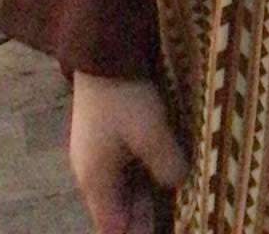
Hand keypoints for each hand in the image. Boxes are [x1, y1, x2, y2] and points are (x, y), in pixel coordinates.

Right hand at [69, 72, 189, 233]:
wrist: (103, 52)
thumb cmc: (124, 98)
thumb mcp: (152, 134)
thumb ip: (167, 166)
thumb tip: (178, 182)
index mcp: (96, 181)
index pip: (111, 226)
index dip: (134, 233)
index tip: (157, 232)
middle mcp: (91, 172)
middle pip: (115, 209)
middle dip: (140, 219)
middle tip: (170, 220)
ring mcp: (95, 152)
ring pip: (120, 187)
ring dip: (141, 197)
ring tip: (170, 202)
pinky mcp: (102, 134)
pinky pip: (120, 167)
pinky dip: (138, 175)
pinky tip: (159, 172)